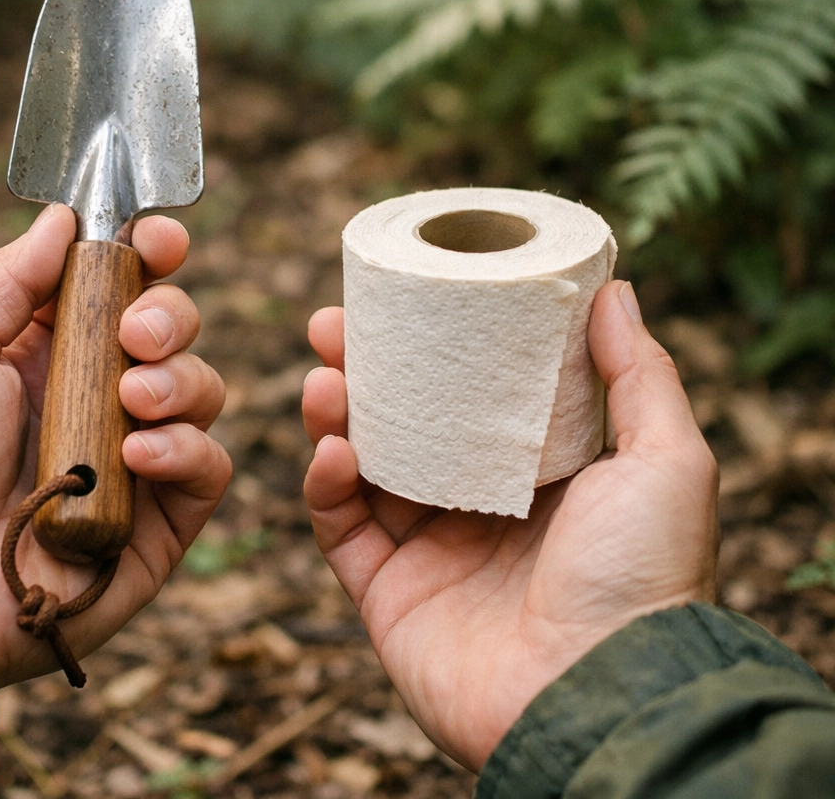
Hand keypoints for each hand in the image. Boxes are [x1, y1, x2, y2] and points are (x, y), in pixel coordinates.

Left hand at [0, 204, 229, 690]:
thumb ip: (10, 277)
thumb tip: (66, 218)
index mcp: (56, 349)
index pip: (127, 287)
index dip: (154, 256)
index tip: (161, 240)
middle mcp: (105, 395)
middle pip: (176, 329)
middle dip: (169, 317)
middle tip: (134, 337)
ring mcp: (139, 455)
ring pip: (204, 388)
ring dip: (175, 383)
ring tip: (129, 401)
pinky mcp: (164, 515)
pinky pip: (209, 465)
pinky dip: (183, 450)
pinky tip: (135, 457)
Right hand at [302, 280, 717, 771]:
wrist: (606, 700)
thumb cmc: (646, 579)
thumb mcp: (665, 459)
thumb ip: (639, 374)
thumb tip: (612, 289)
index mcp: (536, 476)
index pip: (468, 397)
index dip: (432, 347)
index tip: (405, 297)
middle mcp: (478, 509)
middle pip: (402, 425)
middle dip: (363, 371)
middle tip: (333, 325)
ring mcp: (430, 552)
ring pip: (360, 469)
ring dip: (334, 417)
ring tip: (324, 378)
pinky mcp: (389, 595)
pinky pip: (341, 529)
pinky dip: (324, 486)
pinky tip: (331, 450)